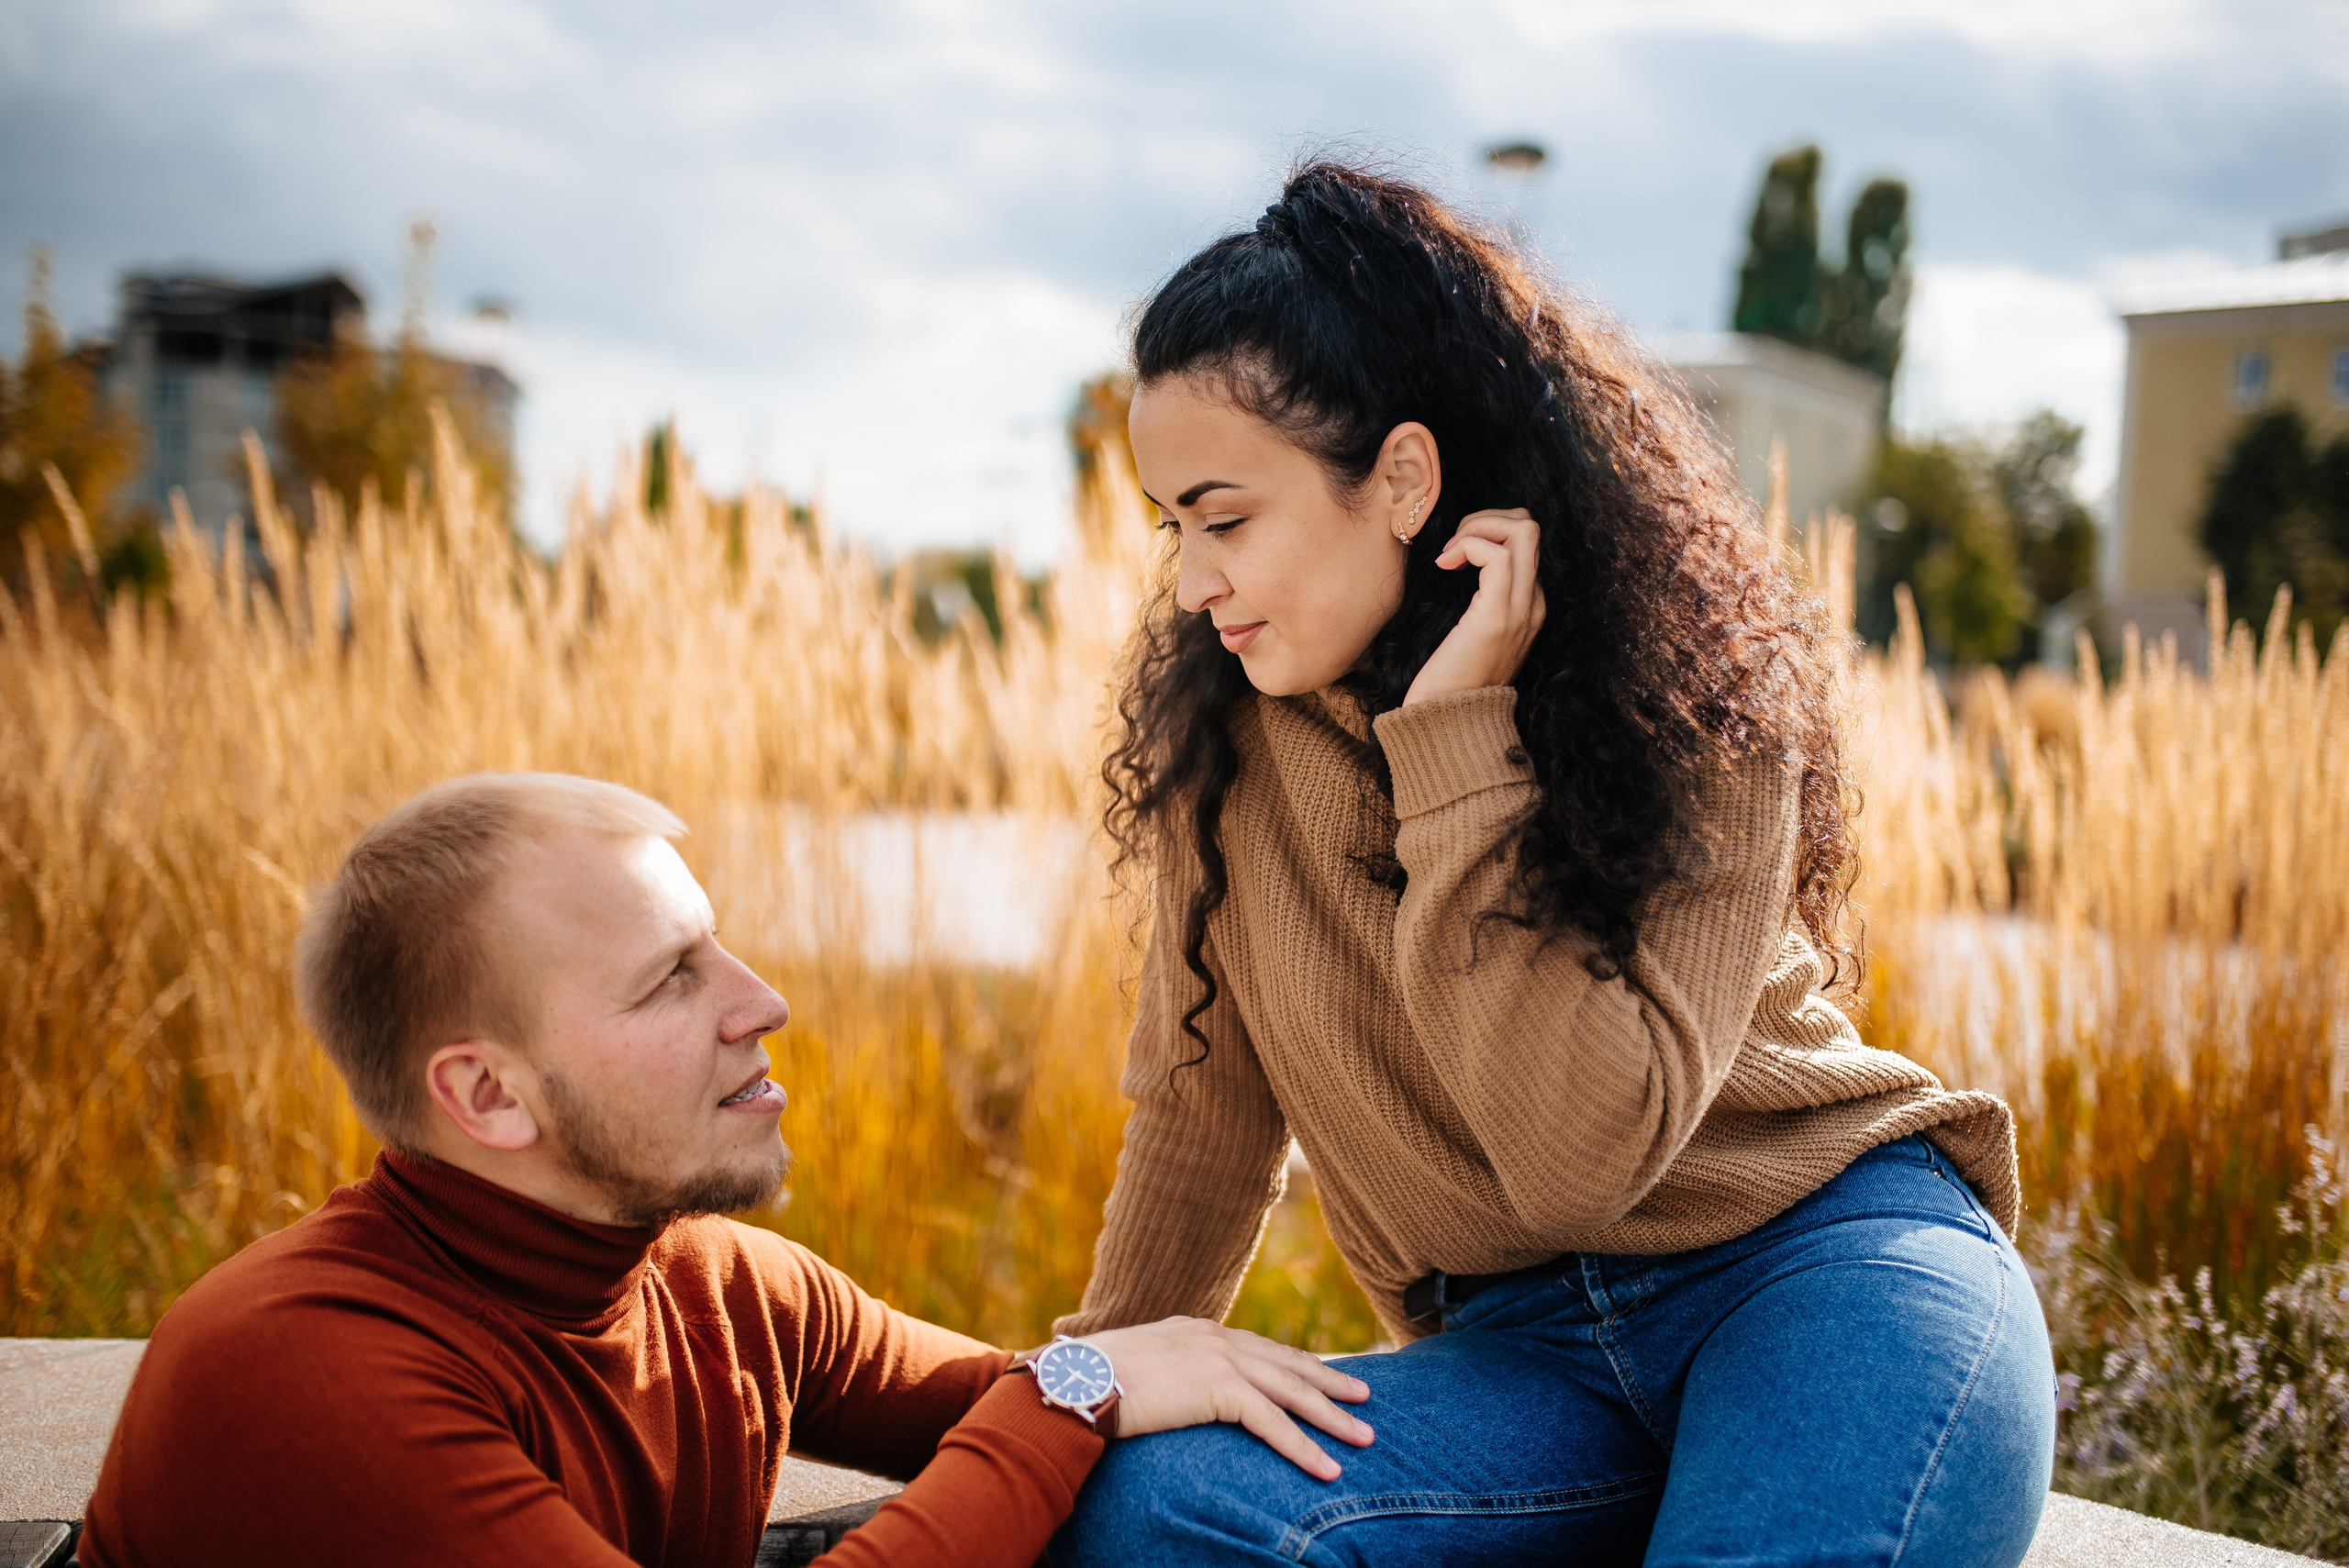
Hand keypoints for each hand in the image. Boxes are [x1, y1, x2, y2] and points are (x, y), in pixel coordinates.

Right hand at [1082, 1317, 1373, 1480]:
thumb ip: (1158, 1373)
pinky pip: (1272, 1422)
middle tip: (1364, 1396)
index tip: (1322, 1375)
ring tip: (1363, 1437)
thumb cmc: (1086, 1381)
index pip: (1257, 1347)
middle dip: (1329, 1382)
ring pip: (1291, 1391)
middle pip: (1285, 1363)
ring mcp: (1218, 1358)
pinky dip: (1304, 1446)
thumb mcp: (1131, 1368)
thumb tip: (1159, 1391)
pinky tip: (1327, 1466)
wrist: (1071, 1380)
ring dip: (1332, 1417)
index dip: (1293, 1363)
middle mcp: (1212, 1336)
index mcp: (1194, 1330)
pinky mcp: (1218, 1387)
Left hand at [1402, 507, 1546, 706]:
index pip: (1524, 541)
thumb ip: (1474, 600)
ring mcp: (1520, 610)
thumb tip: (1453, 559)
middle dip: (1486, 518)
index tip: (1453, 555)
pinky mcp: (1497, 617)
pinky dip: (1469, 545)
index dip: (1487, 532)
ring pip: (1522, 530)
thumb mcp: (1467, 632)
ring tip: (1450, 554)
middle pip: (1530, 526)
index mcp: (1528, 606)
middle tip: (1454, 546)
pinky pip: (1496, 555)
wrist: (1447, 724)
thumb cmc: (1448, 679)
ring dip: (1477, 527)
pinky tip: (1445, 565)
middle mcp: (1533, 604)